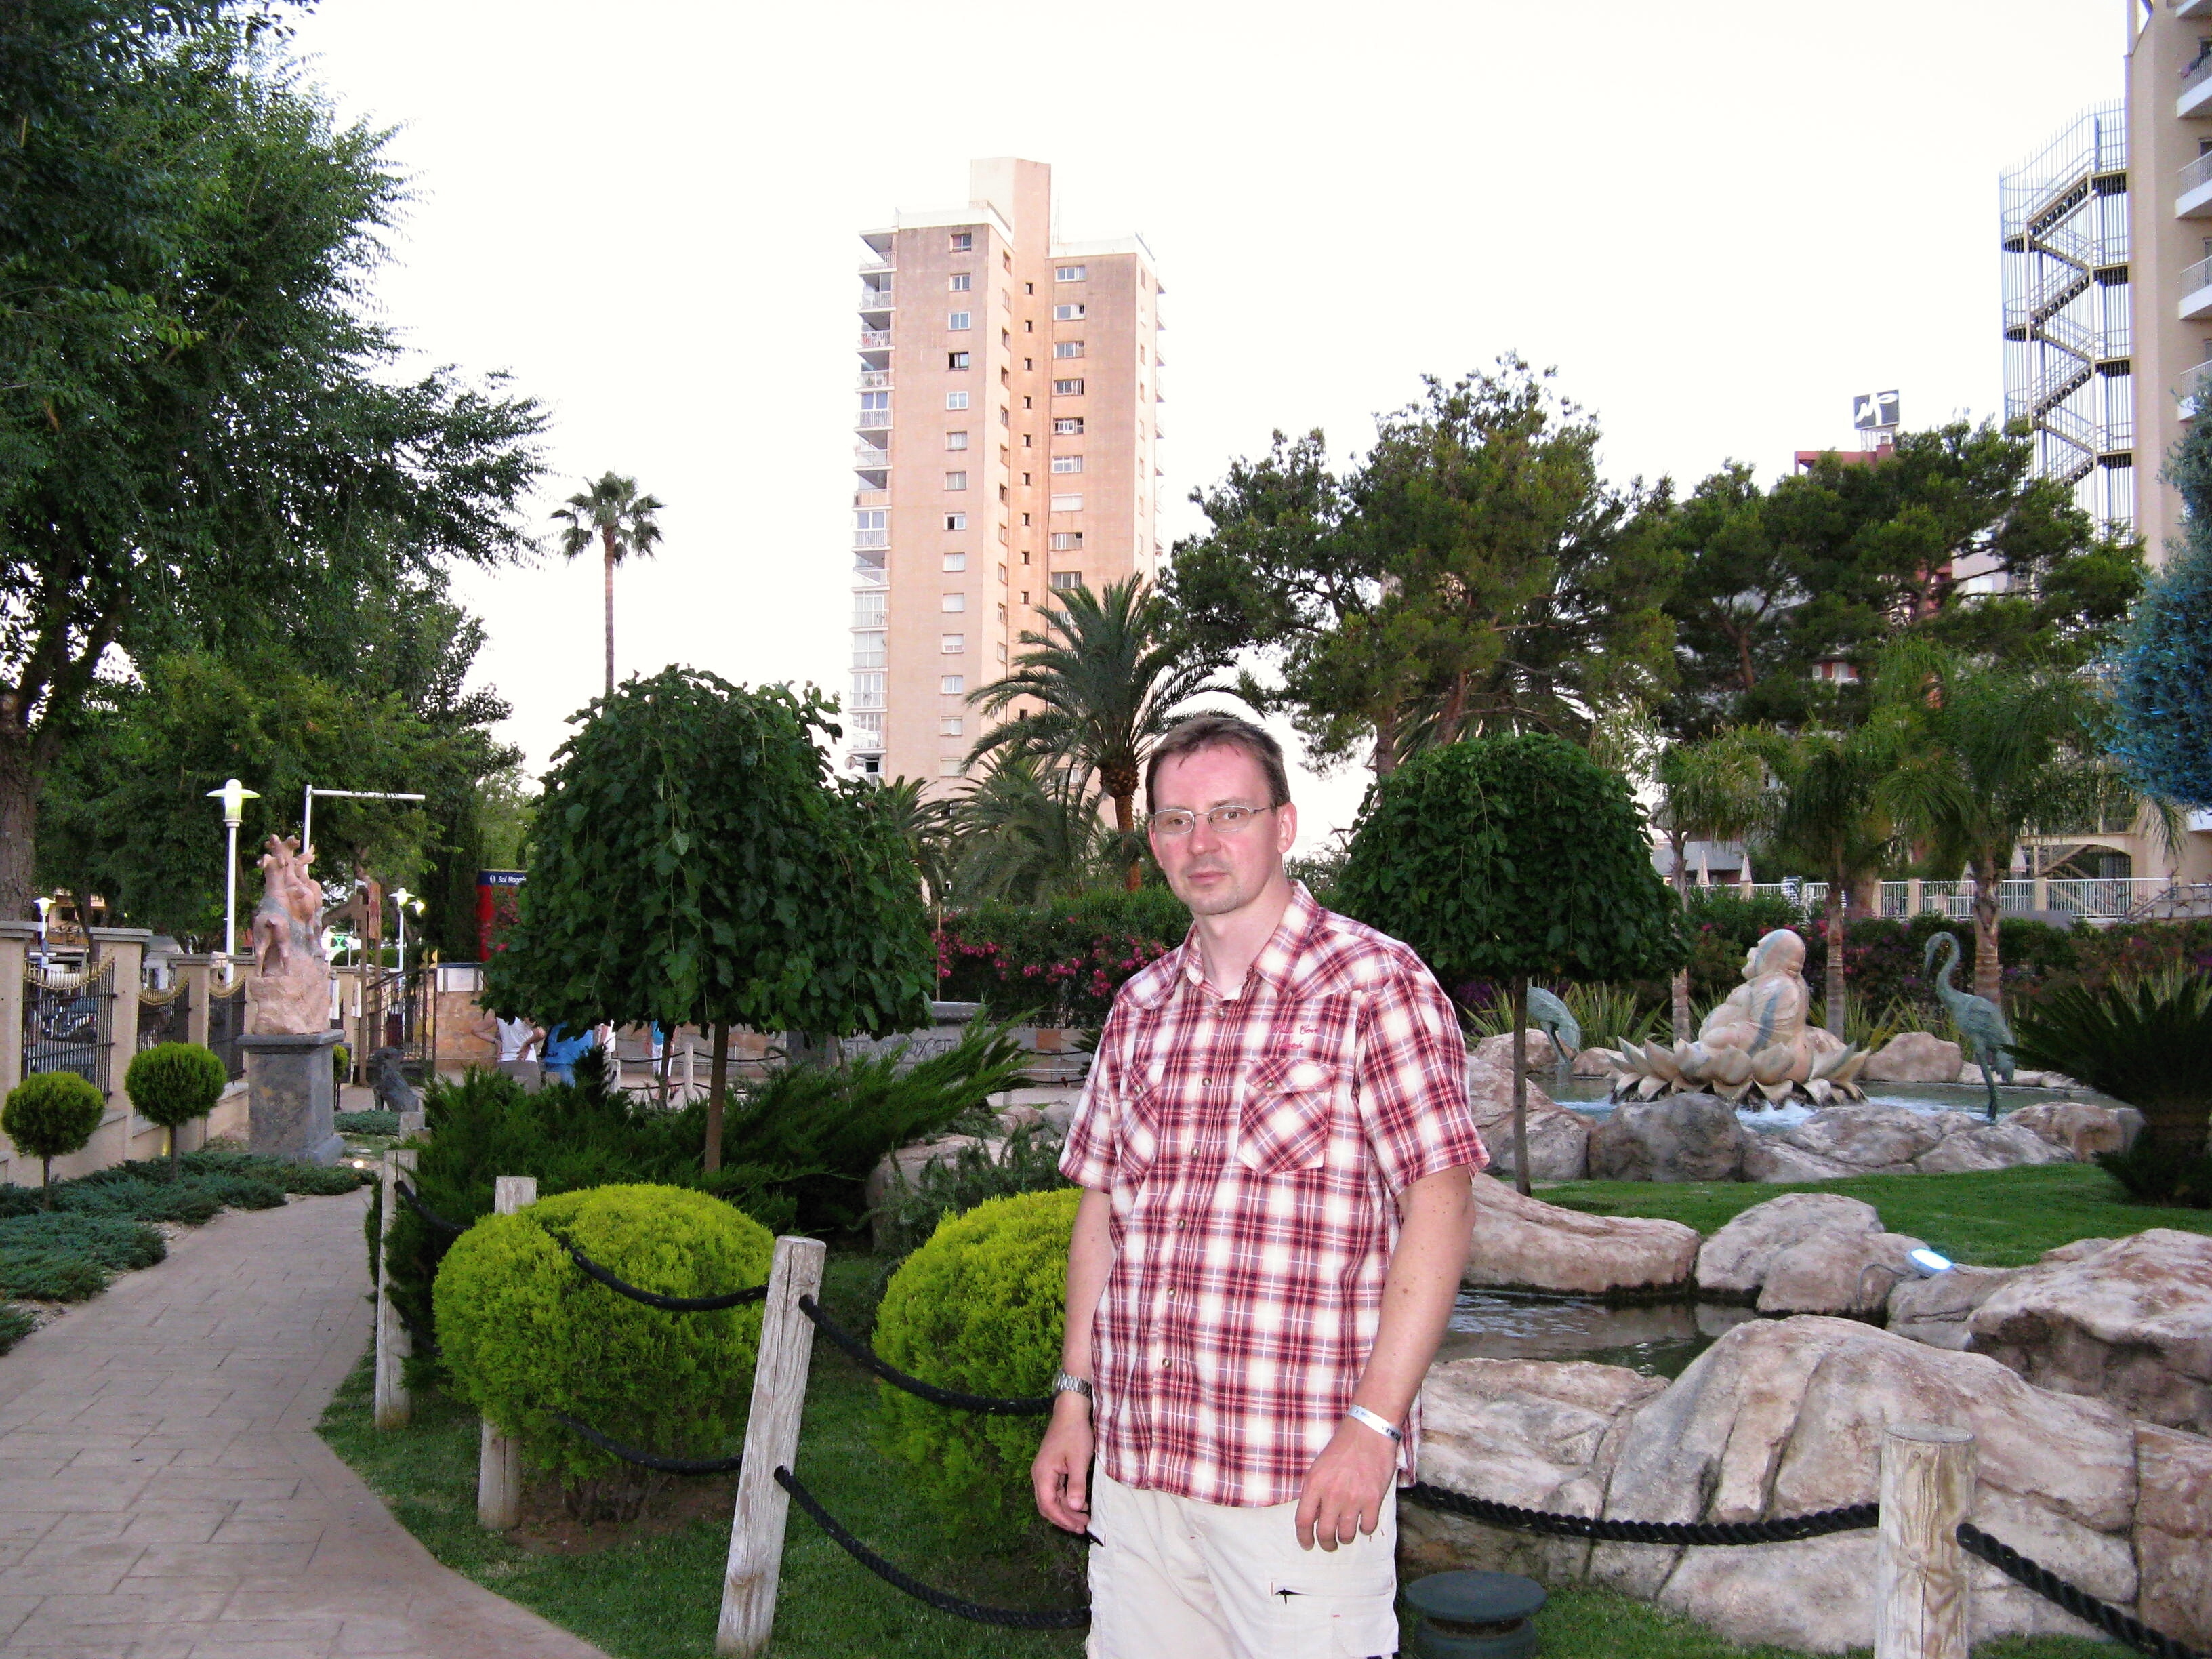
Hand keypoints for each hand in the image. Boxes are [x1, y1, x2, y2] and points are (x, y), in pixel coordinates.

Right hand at [1031, 1392, 1094, 1532]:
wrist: (1070, 1411)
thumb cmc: (1075, 1434)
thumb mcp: (1079, 1460)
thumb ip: (1076, 1485)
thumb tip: (1076, 1508)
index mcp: (1043, 1474)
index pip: (1048, 1505)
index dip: (1062, 1519)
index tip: (1078, 1527)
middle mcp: (1039, 1475)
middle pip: (1047, 1505)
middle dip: (1064, 1518)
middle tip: (1083, 1526)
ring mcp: (1044, 1472)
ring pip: (1051, 1499)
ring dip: (1066, 1510)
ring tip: (1084, 1518)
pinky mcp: (1051, 1468)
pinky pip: (1055, 1490)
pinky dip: (1066, 1499)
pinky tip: (1080, 1503)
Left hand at [1295, 1415, 1397, 1550]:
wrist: (1368, 1432)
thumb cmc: (1342, 1448)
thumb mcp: (1318, 1467)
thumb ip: (1314, 1492)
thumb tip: (1313, 1517)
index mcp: (1314, 1484)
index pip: (1303, 1520)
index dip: (1304, 1537)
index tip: (1307, 1544)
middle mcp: (1332, 1494)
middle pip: (1325, 1533)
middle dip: (1326, 1544)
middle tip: (1329, 1545)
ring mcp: (1354, 1498)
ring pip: (1347, 1534)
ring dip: (1346, 1538)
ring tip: (1347, 1534)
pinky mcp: (1374, 1499)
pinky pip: (1368, 1527)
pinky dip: (1365, 1529)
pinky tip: (1364, 1522)